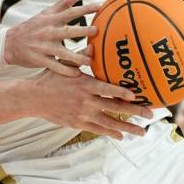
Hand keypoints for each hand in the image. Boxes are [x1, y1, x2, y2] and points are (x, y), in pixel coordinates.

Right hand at [3, 0, 99, 76]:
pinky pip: (54, 66)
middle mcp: (47, 32)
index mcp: (50, 20)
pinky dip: (65, 70)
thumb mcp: (45, 14)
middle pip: (67, 31)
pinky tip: (76, 74)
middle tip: (96, 30)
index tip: (99, 7)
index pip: (69, 12)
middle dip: (82, 30)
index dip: (84, 9)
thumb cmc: (31, 27)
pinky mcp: (39, 59)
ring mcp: (43, 46)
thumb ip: (62, 4)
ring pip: (62, 52)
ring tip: (89, 60)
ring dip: (76, 57)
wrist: (10, 43)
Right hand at [25, 69, 151, 139]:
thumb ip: (80, 59)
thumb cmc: (49, 78)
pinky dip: (110, 132)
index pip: (107, 89)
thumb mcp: (65, 66)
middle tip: (150, 115)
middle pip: (114, 107)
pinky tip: (121, 135)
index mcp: (85, 84)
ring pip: (110, 122)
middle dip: (134, 112)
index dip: (121, 92)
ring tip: (142, 131)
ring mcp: (83, 114)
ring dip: (127, 127)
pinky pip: (98, 129)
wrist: (33, 98)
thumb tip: (92, 48)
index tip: (136, 96)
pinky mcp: (78, 123)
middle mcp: (86, 101)